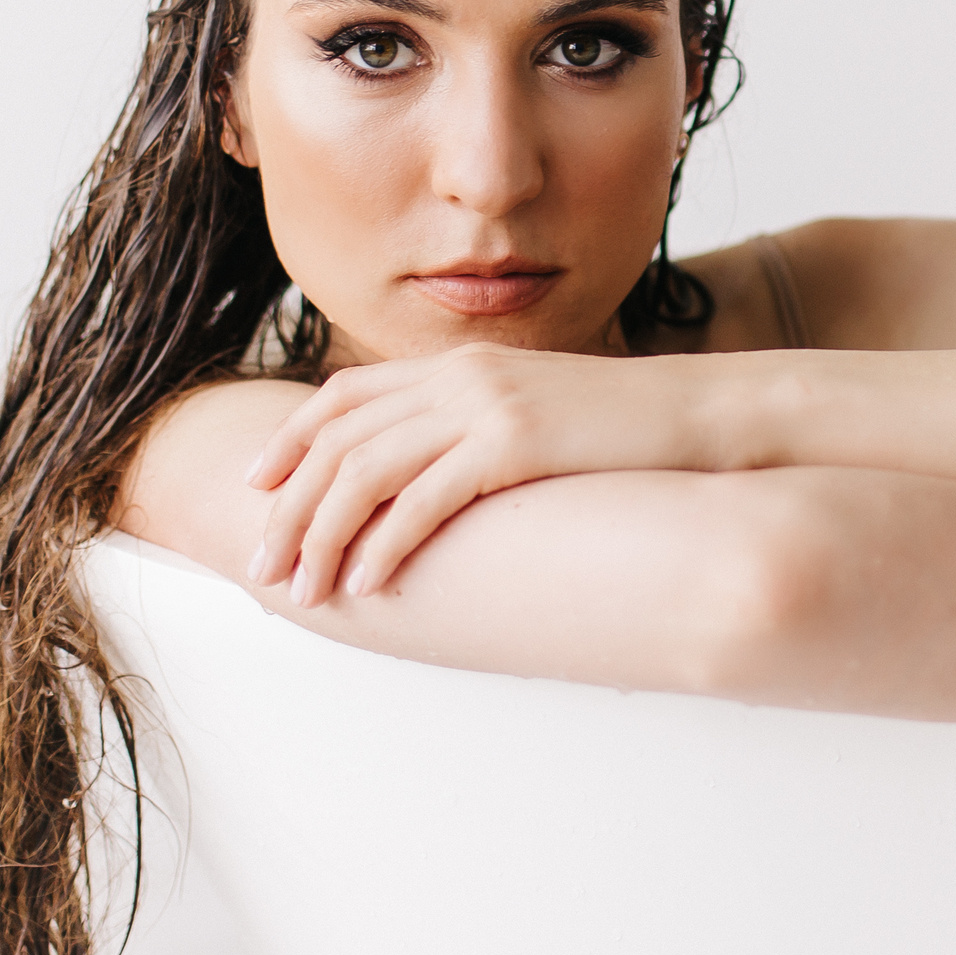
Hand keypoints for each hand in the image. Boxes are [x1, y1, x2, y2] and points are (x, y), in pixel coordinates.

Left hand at [242, 344, 713, 605]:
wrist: (697, 415)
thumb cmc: (619, 431)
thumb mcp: (532, 414)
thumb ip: (473, 427)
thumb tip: (425, 478)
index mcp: (460, 366)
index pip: (344, 394)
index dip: (290, 439)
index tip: (258, 486)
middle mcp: (461, 376)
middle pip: (340, 438)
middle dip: (290, 506)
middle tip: (266, 564)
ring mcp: (486, 405)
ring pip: (367, 469)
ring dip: (324, 534)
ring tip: (306, 588)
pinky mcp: (514, 442)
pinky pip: (424, 498)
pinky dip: (385, 543)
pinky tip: (368, 583)